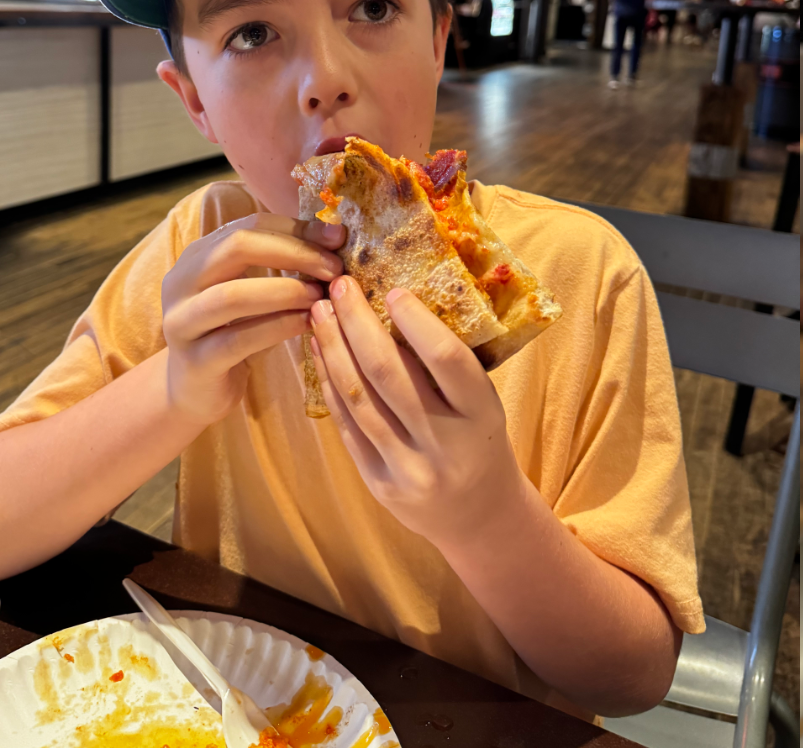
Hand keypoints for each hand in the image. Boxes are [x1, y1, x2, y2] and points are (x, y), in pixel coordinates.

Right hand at [159, 214, 343, 423]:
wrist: (197, 388)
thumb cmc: (235, 331)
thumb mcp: (254, 290)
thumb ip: (281, 262)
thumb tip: (335, 235)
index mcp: (197, 256)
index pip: (249, 225)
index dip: (297, 228)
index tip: (338, 237)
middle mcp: (180, 282)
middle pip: (237, 247)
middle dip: (294, 253)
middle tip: (335, 268)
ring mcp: (181, 322)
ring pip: (233, 295)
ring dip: (287, 291)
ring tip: (323, 296)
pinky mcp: (194, 361)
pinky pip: (240, 339)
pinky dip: (279, 326)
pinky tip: (309, 324)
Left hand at [309, 277, 524, 545]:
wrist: (477, 515)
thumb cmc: (481, 442)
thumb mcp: (484, 406)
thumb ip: (450, 370)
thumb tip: (399, 305)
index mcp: (482, 416)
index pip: (447, 361)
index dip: (417, 323)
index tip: (392, 290)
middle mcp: (444, 444)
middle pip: (389, 375)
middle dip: (358, 325)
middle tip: (340, 287)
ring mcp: (407, 467)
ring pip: (359, 398)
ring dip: (333, 349)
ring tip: (319, 312)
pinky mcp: (378, 482)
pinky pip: (348, 424)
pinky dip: (330, 384)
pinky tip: (319, 353)